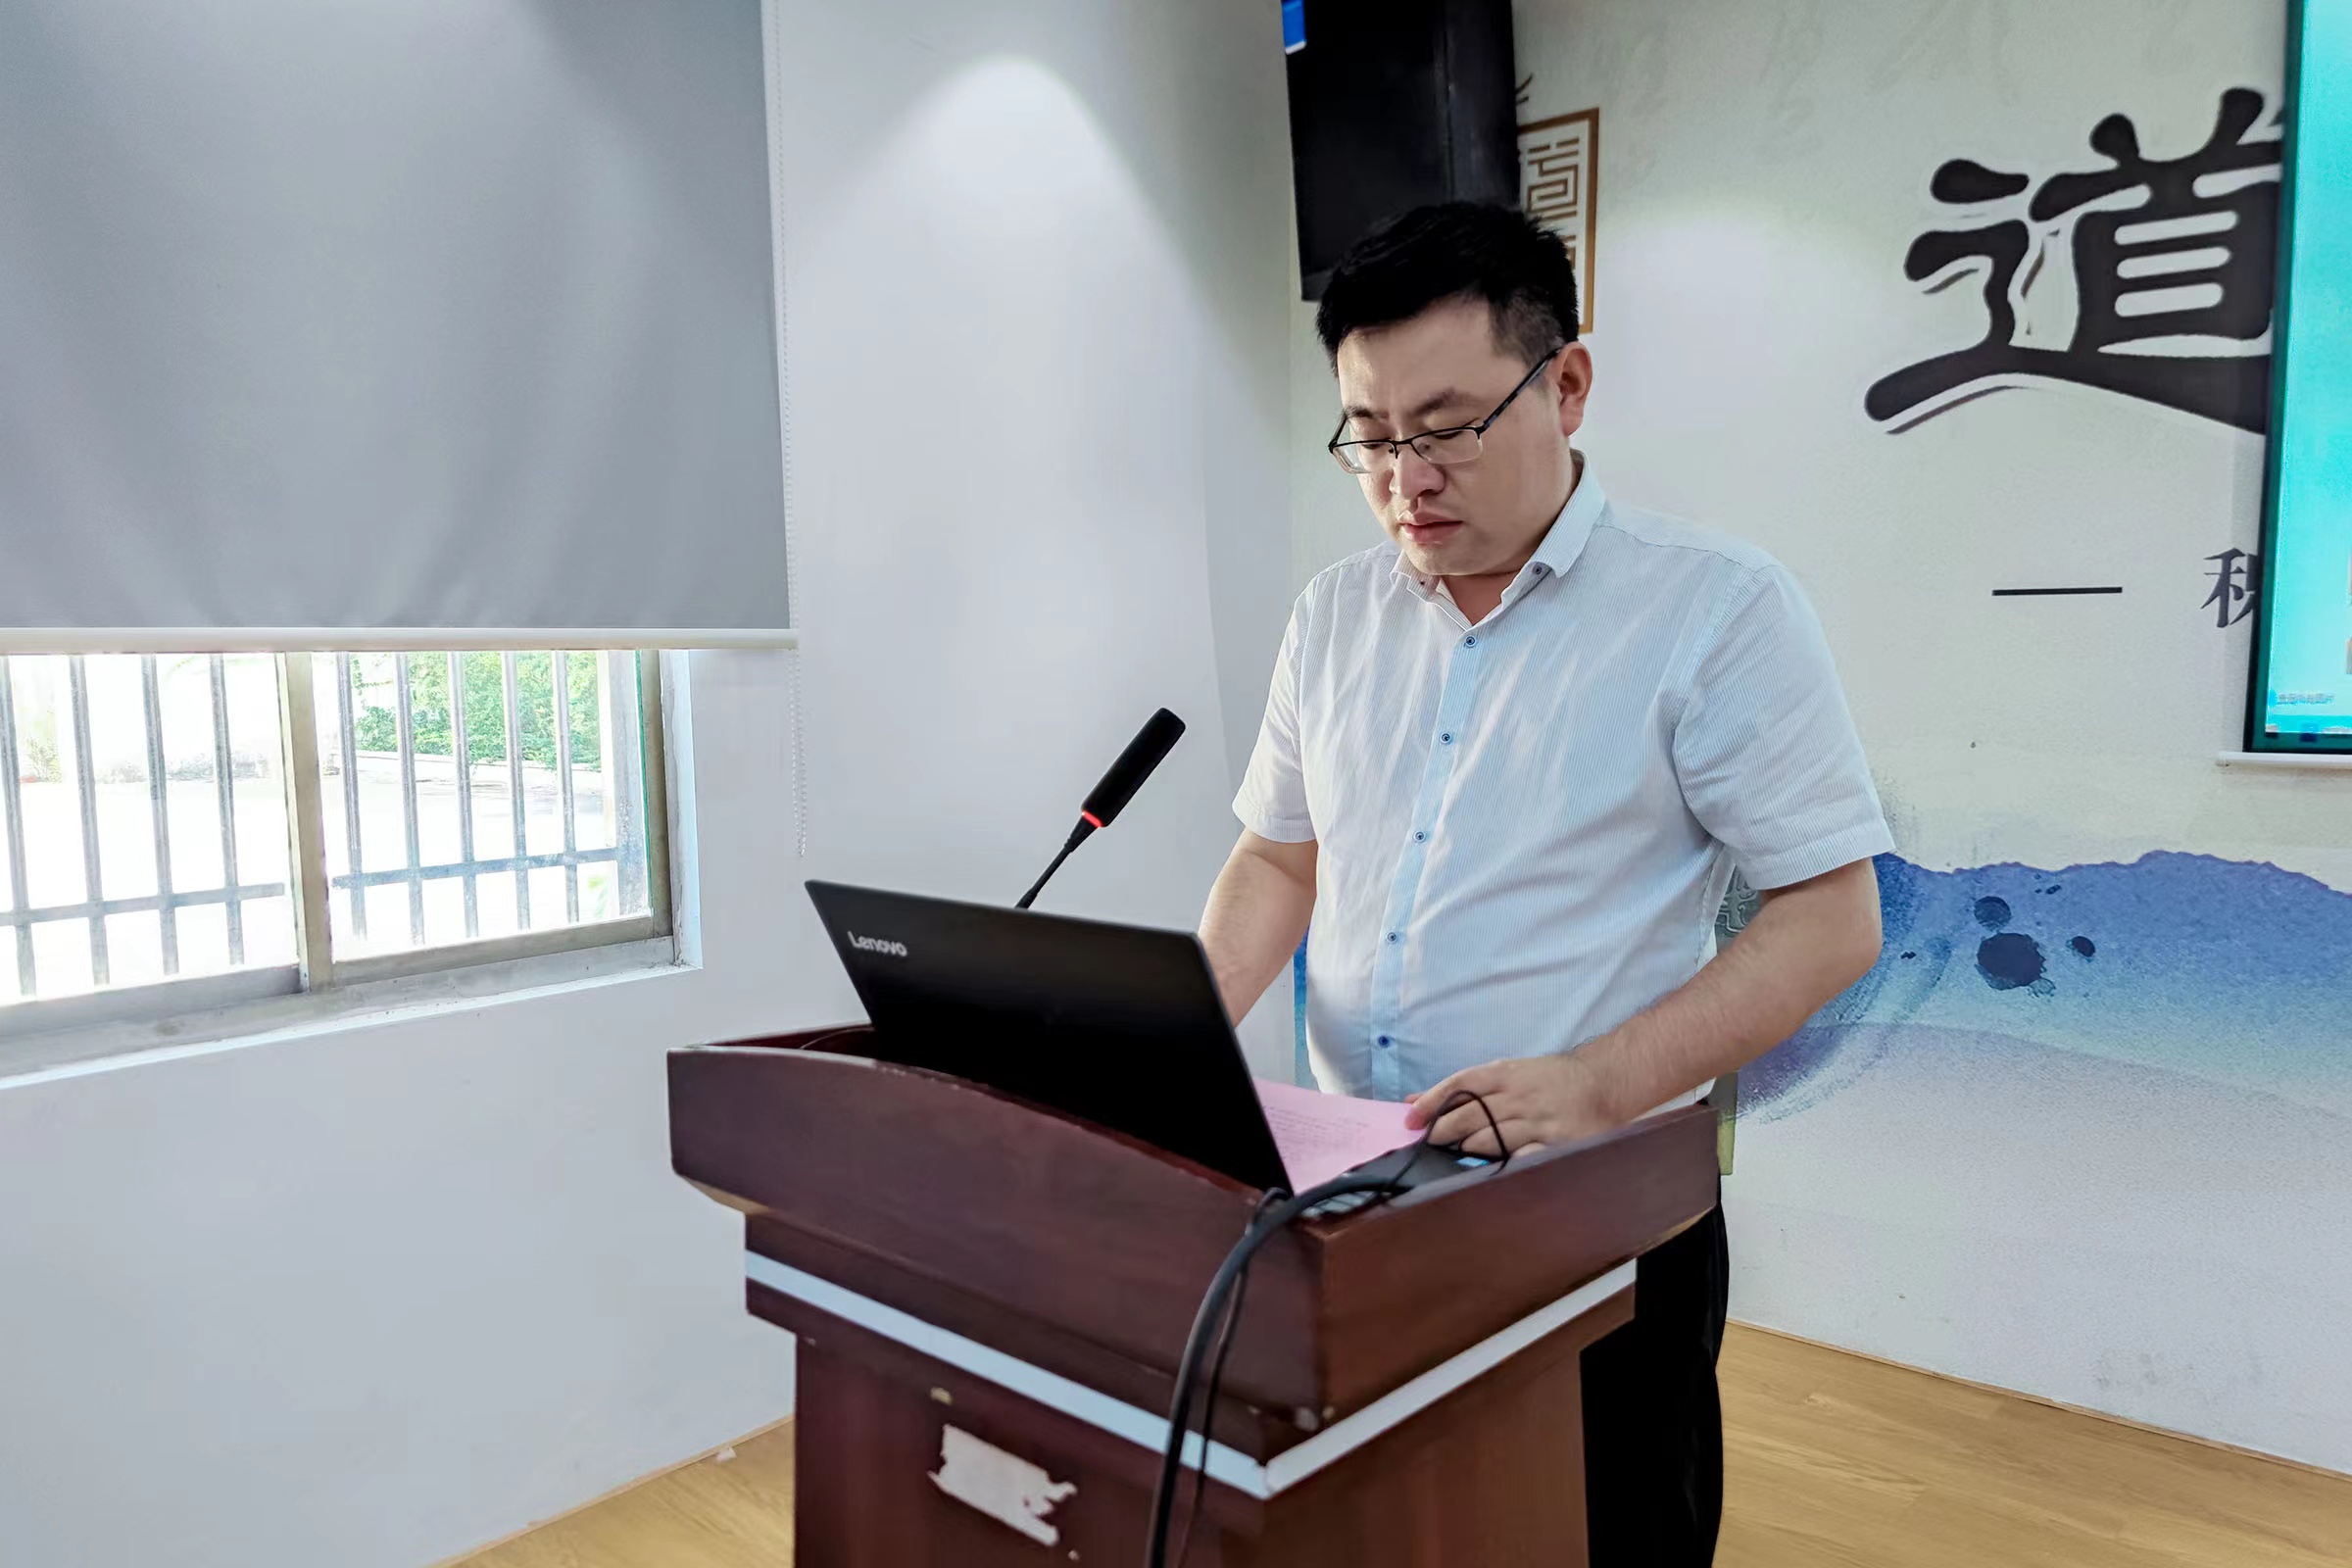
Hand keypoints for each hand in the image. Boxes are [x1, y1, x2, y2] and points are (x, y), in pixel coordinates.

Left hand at [1405, 1052, 1618, 1157]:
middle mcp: (1519, 1096)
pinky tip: (1491, 1169)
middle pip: (1470, 1115)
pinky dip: (1503, 1163)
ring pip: (1490, 1138)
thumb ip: (1464, 1087)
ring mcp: (1538, 1120)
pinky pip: (1522, 1157)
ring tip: (1457, 1155)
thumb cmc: (1549, 1080)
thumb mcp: (1508, 1072)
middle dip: (1443, 1131)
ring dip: (1467, 1149)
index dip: (1431, 1102)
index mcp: (1505, 1074)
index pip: (1459, 1085)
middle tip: (1429, 1143)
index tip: (1411, 1120)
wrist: (1603, 1083)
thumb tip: (1413, 1101)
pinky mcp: (1556, 1144)